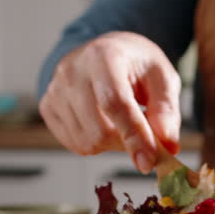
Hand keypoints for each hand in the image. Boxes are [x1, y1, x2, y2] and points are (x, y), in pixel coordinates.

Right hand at [39, 31, 181, 172]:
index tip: (149, 161)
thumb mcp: (162, 77)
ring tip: (121, 122)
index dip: (133, 136)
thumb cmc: (134, 65)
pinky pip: (75, 144)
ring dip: (112, 144)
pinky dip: (96, 143)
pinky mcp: (47, 107)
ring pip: (87, 142)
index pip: (115, 103)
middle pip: (100, 130)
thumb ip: (166, 109)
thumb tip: (167, 144)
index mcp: (104, 56)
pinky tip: (103, 123)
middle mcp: (72, 71)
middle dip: (127, 142)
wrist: (101, 51)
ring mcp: (55, 90)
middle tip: (142, 134)